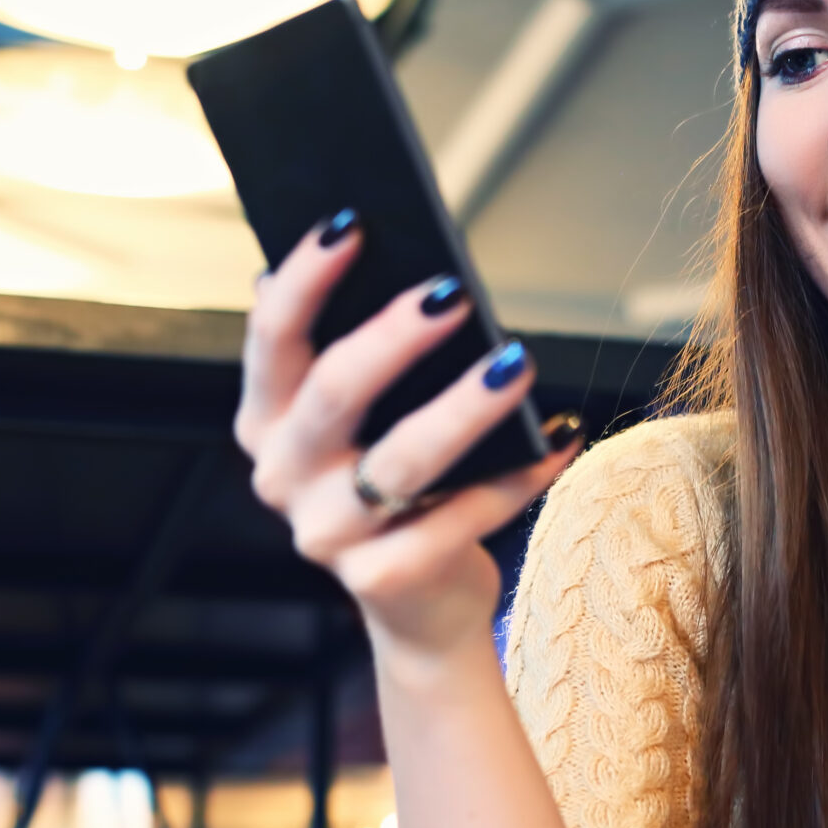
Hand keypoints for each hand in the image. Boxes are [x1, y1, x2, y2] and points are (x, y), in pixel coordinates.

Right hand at [235, 213, 579, 661]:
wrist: (418, 603)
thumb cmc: (395, 481)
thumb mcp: (362, 418)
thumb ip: (352, 346)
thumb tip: (368, 246)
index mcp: (267, 421)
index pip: (272, 337)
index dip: (305, 279)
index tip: (352, 223)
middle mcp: (283, 478)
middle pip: (334, 393)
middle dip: (395, 336)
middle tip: (454, 294)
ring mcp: (331, 535)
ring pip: (403, 461)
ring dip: (464, 408)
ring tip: (517, 362)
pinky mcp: (387, 577)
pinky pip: (465, 514)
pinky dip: (519, 474)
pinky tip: (561, 434)